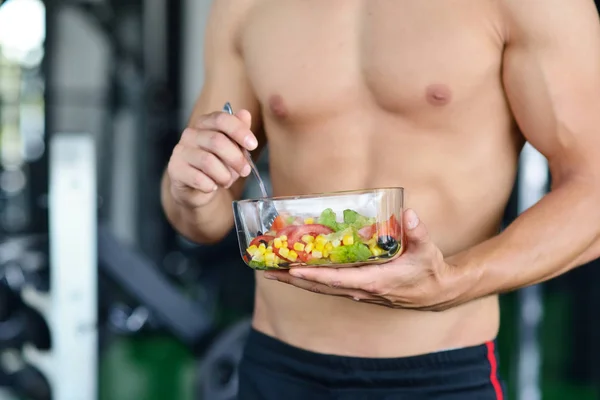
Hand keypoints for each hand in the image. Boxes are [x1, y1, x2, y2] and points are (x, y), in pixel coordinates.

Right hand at [167, 109, 257, 207]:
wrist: (196, 189)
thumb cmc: (217, 166)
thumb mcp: (233, 149)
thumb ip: (239, 133)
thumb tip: (245, 114)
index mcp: (205, 123)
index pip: (222, 119)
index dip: (240, 131)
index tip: (253, 145)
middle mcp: (191, 134)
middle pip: (217, 141)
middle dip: (236, 158)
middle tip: (245, 171)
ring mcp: (181, 151)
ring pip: (208, 161)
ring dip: (224, 175)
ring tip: (227, 181)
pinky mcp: (175, 169)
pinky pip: (198, 178)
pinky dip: (210, 185)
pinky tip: (212, 186)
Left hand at [264, 209, 473, 311]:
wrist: (435, 292)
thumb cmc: (429, 270)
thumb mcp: (427, 250)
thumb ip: (418, 232)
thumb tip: (409, 213)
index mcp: (374, 281)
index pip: (337, 279)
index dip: (314, 275)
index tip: (293, 271)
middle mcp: (361, 289)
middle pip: (320, 286)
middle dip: (292, 278)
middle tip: (266, 269)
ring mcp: (358, 291)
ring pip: (321, 288)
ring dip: (295, 280)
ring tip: (271, 270)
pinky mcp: (358, 289)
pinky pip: (328, 285)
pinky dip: (309, 279)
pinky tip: (295, 271)